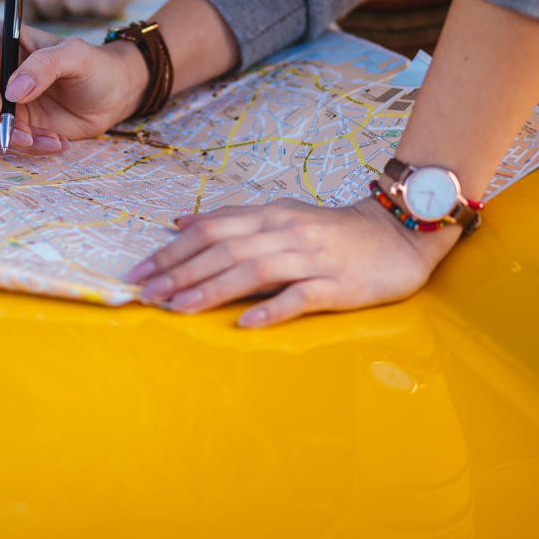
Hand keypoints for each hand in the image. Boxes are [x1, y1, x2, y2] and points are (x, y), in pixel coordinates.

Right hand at [0, 21, 147, 151]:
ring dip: (18, 137)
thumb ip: (45, 65)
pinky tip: (57, 142)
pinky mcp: (15, 122)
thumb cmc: (96, 65)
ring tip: (53, 138)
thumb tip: (13, 90)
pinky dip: (32, 146)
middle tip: (26, 134)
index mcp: (2, 40)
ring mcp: (3, 98)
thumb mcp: (77, 56)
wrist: (113, 95)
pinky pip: (9, 139)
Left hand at [124, 197, 461, 326]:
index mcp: (269, 216)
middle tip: (145, 294)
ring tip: (179, 307)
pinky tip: (245, 323)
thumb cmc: (332, 231)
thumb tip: (180, 223)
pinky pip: (300, 297)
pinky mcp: (338, 286)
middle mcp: (285, 233)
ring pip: (254, 272)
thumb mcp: (279, 215)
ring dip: (212, 289)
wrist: (399, 234)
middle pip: (224, 251)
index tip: (138, 272)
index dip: (171, 251)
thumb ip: (232, 220)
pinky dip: (271, 309)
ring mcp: (312, 259)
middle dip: (179, 272)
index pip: (210, 231)